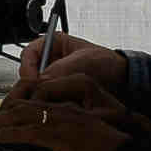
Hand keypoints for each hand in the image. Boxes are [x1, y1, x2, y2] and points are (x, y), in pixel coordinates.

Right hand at [0, 34, 118, 125]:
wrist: (123, 80)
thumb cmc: (107, 63)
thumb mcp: (82, 62)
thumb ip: (59, 70)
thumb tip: (40, 82)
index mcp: (54, 44)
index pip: (29, 54)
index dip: (27, 67)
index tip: (32, 80)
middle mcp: (51, 59)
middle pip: (28, 73)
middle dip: (31, 85)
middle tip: (33, 97)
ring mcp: (54, 76)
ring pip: (35, 87)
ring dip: (39, 95)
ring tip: (48, 102)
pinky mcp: (58, 91)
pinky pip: (45, 97)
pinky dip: (47, 103)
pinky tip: (55, 107)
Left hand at [0, 84, 131, 150]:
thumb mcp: (87, 139)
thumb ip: (69, 136)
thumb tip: (56, 146)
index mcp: (70, 107)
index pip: (34, 102)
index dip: (13, 110)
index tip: (0, 120)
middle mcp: (64, 109)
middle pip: (23, 106)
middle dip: (0, 116)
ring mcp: (62, 120)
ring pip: (21, 116)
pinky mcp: (61, 135)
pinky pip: (27, 132)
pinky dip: (7, 134)